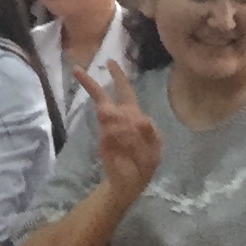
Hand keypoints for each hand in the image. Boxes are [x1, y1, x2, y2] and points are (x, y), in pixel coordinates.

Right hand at [78, 62, 162, 202]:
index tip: (109, 62)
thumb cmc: (142, 162)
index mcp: (134, 116)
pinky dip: (117, 136)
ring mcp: (111, 129)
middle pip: (110, 96)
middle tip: (91, 66)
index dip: (118, 77)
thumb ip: (149, 130)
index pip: (126, 92)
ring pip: (112, 114)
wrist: (130, 182)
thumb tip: (142, 120)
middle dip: (101, 82)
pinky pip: (110, 131)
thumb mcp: (154, 145)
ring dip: (119, 125)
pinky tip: (124, 147)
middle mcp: (122, 119)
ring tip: (126, 142)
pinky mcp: (104, 140)